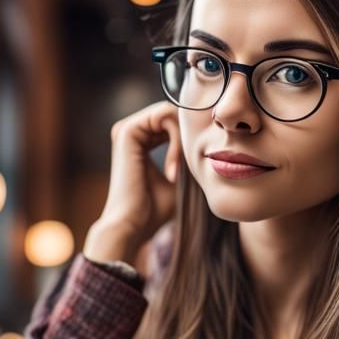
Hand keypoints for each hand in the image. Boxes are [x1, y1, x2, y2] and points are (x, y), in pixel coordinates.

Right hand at [93, 100, 182, 251]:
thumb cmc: (155, 210)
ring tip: (178, 172)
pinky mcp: (127, 130)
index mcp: (140, 141)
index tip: (195, 170)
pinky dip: (176, 140)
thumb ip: (188, 158)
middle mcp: (132, 132)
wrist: (133, 225)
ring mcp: (127, 129)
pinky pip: (164, 116)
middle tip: (189, 169)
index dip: (191, 139)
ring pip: (171, 113)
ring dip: (183, 141)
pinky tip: (172, 168)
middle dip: (189, 138)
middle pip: (174, 114)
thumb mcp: (179, 179)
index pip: (174, 123)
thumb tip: (211, 144)